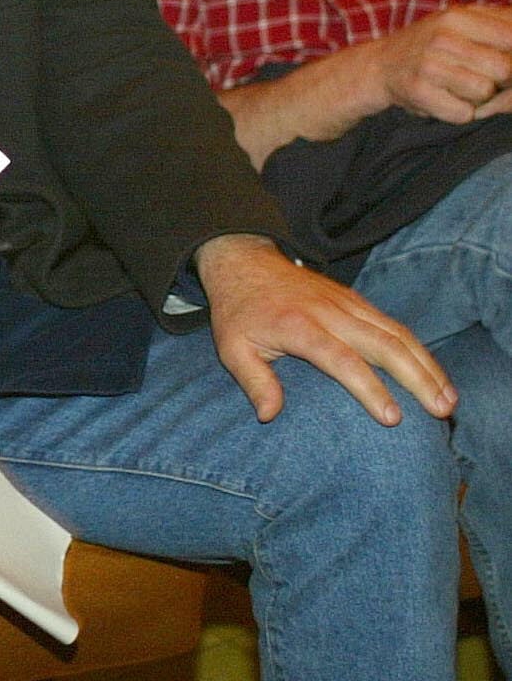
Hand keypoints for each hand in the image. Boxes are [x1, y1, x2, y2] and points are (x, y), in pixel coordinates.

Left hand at [195, 234, 454, 425]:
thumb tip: (269, 416)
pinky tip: (434, 374)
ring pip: (396, 333)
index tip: (393, 418)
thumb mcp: (232, 347)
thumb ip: (253, 381)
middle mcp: (330, 312)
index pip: (341, 359)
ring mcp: (347, 303)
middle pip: (383, 344)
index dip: (369, 389)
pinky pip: (393, 324)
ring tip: (448, 399)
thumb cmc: (239, 311)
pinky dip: (418, 349)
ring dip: (426, 365)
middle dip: (416, 378)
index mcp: (299, 326)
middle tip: (440, 411)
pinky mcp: (356, 300)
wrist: (245, 261)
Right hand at [366, 6, 511, 123]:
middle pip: (504, 69)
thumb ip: (499, 22)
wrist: (379, 65)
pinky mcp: (419, 92)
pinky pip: (463, 113)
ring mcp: (428, 66)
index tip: (503, 58)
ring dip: (478, 96)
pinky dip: (460, 111)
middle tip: (483, 76)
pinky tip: (446, 98)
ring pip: (485, 92)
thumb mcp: (461, 21)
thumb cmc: (431, 43)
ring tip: (461, 86)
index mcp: (457, 18)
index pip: (511, 37)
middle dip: (501, 79)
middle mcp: (441, 39)